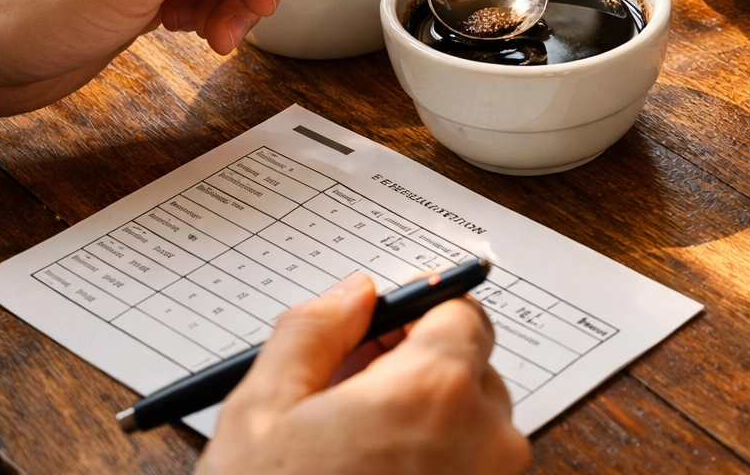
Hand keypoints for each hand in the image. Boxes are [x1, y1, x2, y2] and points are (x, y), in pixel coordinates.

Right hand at [197, 274, 530, 474]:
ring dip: (426, 425)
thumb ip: (314, 330)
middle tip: (346, 394)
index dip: (416, 314)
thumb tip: (354, 293)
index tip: (378, 332)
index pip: (462, 313)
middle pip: (470, 370)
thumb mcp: (263, 411)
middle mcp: (487, 437)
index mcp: (436, 388)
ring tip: (351, 454)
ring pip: (473, 429)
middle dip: (416, 370)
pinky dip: (435, 471)